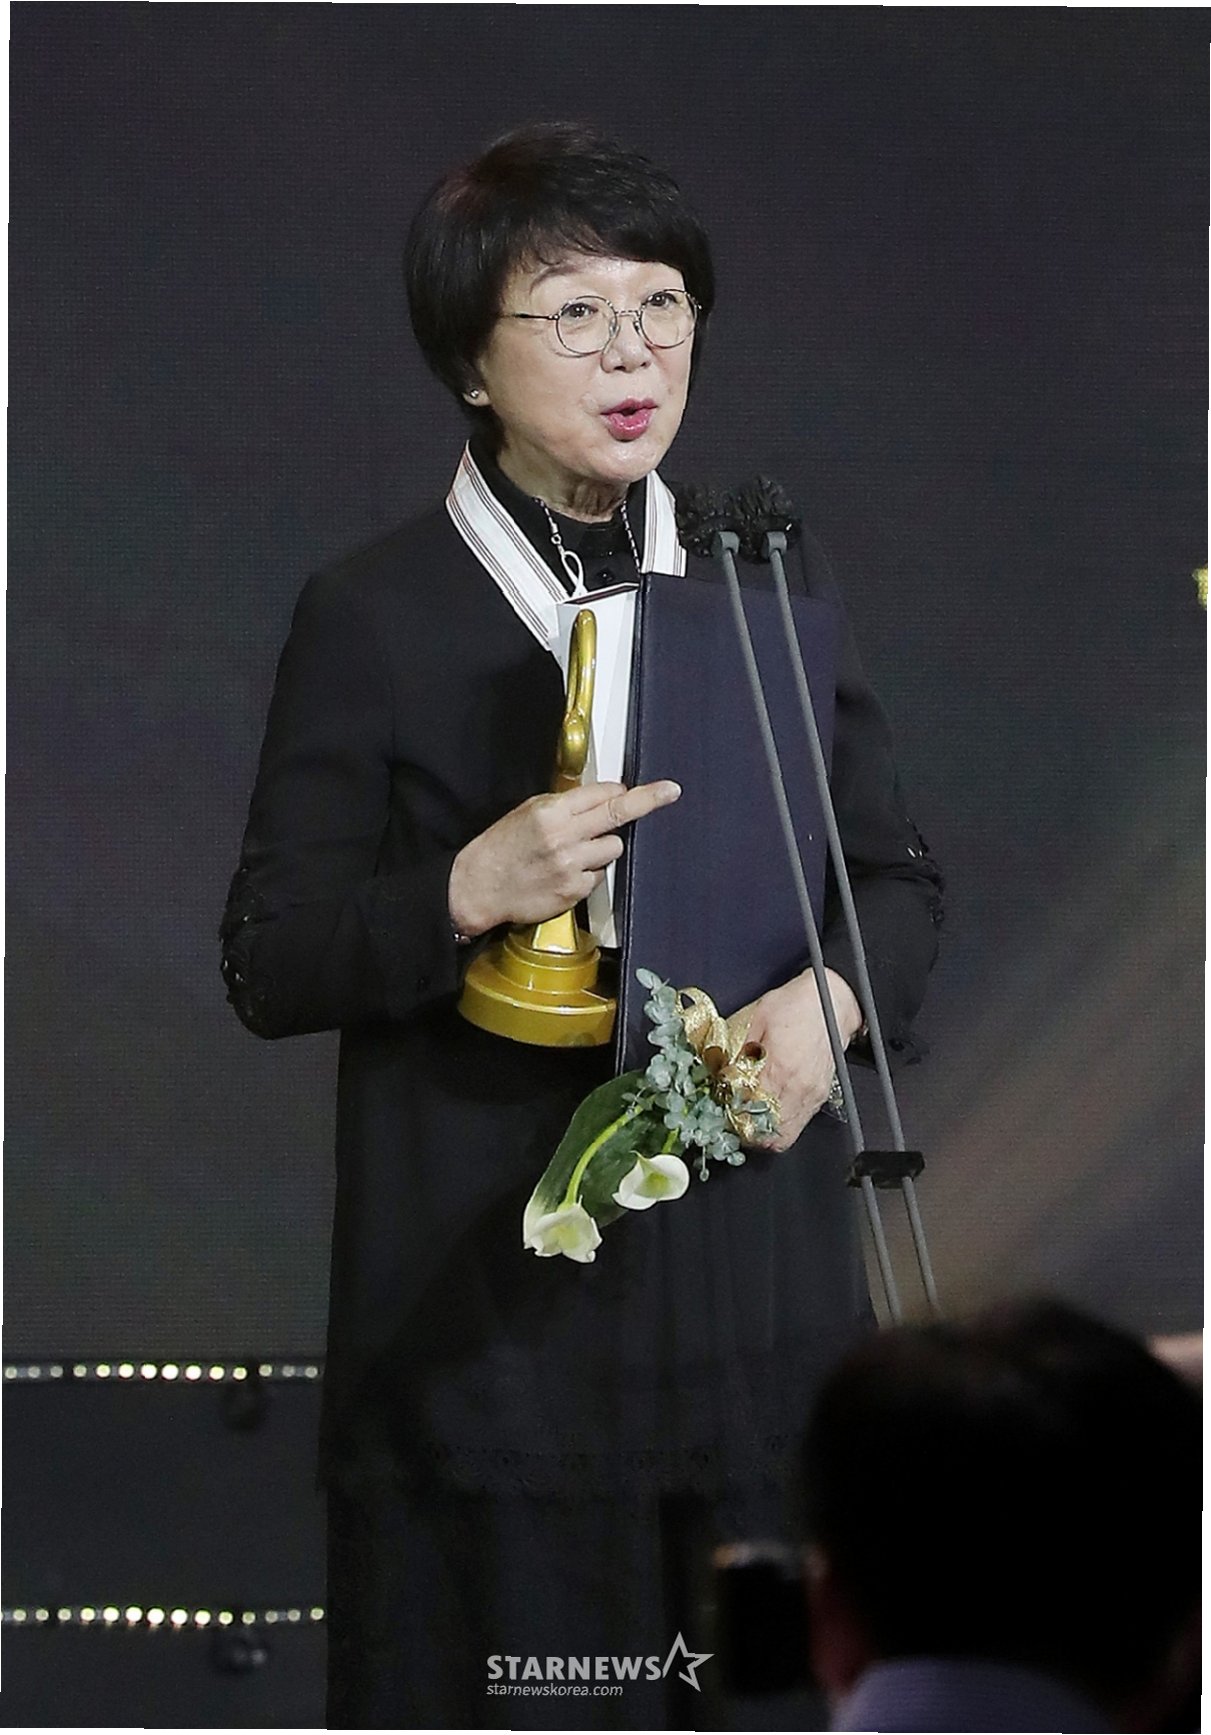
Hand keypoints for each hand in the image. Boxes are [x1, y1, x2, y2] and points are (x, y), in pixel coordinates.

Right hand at [448, 779, 680, 935]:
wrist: (479, 886)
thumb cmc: (501, 847)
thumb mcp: (527, 812)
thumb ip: (564, 805)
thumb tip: (600, 797)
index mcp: (551, 811)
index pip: (601, 793)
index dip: (622, 791)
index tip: (645, 788)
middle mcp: (564, 836)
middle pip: (618, 814)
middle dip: (649, 800)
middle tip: (671, 791)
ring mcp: (571, 865)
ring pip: (613, 848)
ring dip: (604, 847)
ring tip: (576, 852)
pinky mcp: (573, 891)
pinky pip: (599, 876)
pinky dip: (589, 873)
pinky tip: (566, 873)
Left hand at [735, 968, 862, 1151]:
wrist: (832, 1001)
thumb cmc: (796, 1006)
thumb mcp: (756, 1019)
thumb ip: (738, 1050)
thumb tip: (722, 1074)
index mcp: (779, 1068)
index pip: (751, 1112)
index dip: (733, 1118)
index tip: (723, 1112)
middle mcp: (798, 1087)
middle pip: (768, 1133)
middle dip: (747, 1132)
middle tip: (732, 1120)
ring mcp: (812, 1094)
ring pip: (785, 1136)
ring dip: (764, 1133)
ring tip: (749, 1119)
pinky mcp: (820, 1096)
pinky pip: (798, 1124)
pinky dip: (781, 1126)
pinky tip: (768, 1112)